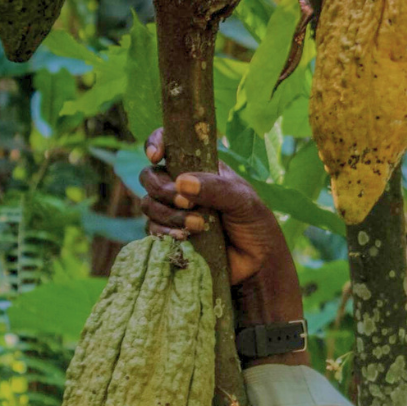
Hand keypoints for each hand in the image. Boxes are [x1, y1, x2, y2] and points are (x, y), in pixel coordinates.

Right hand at [139, 128, 286, 284]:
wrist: (258, 262)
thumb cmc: (255, 224)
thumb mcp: (242, 200)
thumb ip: (215, 188)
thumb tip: (180, 182)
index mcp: (200, 167)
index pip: (170, 144)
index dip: (156, 144)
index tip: (157, 156)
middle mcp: (183, 186)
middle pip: (150, 177)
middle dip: (162, 189)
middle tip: (186, 203)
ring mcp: (174, 211)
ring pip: (148, 204)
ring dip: (168, 215)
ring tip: (198, 226)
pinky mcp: (171, 234)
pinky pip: (152, 229)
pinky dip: (165, 232)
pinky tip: (185, 238)